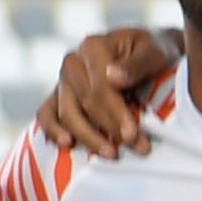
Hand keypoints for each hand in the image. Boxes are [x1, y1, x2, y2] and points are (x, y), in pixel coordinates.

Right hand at [38, 25, 183, 158]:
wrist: (144, 55)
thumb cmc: (152, 54)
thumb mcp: (155, 53)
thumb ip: (137, 64)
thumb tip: (112, 77)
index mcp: (94, 46)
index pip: (101, 85)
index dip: (116, 113)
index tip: (132, 135)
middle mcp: (73, 61)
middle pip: (85, 102)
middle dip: (110, 129)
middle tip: (135, 147)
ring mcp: (62, 80)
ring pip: (67, 114)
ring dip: (88, 137)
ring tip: (111, 154)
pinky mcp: (56, 96)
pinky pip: (46, 115)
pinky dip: (53, 131)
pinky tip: (68, 145)